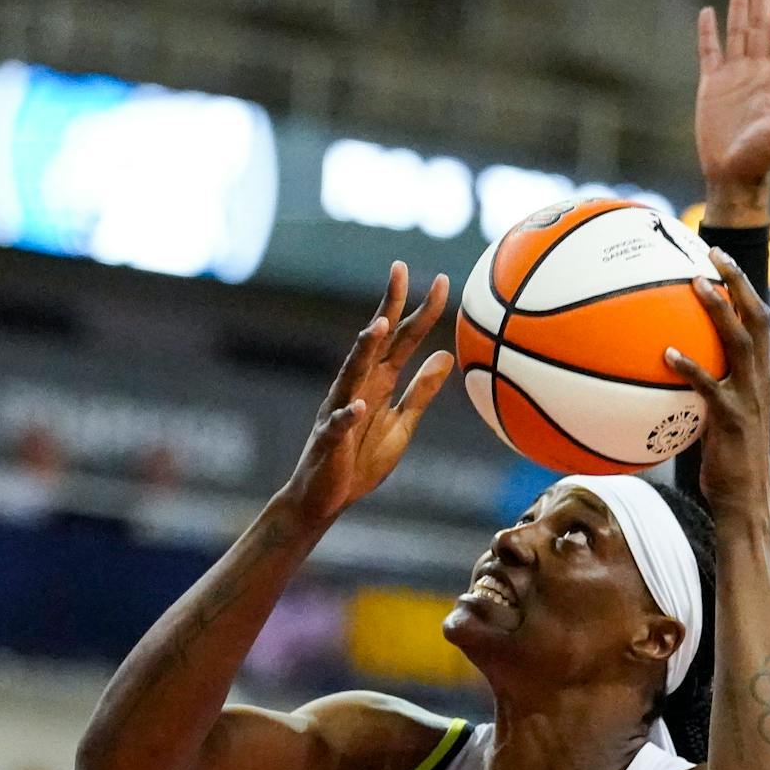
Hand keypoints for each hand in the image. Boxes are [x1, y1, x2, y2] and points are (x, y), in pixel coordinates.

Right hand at [277, 263, 452, 525]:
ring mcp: (339, 410)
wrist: (324, 499)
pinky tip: (359, 405)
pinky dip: (348, 414)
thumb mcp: (402, 425)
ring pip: (352, 374)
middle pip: (375, 342)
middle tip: (400, 270)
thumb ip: (421, 392)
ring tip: (379, 327)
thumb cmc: (361, 462)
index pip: (402, 340)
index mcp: (378, 383)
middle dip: (388, 307)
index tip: (442, 281)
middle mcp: (358, 387)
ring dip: (364, 351)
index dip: (420, 312)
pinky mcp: (329, 441)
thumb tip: (445, 355)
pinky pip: (338, 425)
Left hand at [665, 250, 769, 516]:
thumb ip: (703, 394)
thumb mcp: (718, 422)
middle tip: (712, 254)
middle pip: (758, 318)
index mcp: (760, 377)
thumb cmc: (727, 466)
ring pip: (741, 343)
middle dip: (738, 282)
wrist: (746, 503)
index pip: (760, 321)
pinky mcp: (733, 420)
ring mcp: (749, 399)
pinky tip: (667, 353)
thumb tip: (665, 375)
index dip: (744, 288)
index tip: (720, 259)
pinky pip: (711, 386)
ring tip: (695, 285)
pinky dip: (690, 367)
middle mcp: (760, 381)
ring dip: (719, 311)